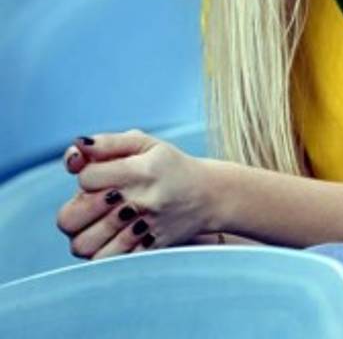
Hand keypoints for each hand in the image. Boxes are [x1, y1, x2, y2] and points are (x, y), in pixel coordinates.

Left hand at [56, 130, 215, 259]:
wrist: (209, 196)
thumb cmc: (170, 166)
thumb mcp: (145, 144)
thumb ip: (107, 143)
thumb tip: (75, 148)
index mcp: (141, 171)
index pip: (85, 178)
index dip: (88, 175)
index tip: (103, 176)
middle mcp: (141, 202)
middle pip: (70, 219)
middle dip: (77, 208)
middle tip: (96, 203)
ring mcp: (143, 230)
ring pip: (83, 246)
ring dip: (86, 232)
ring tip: (101, 222)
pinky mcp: (146, 251)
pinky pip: (105, 262)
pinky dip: (102, 251)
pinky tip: (113, 236)